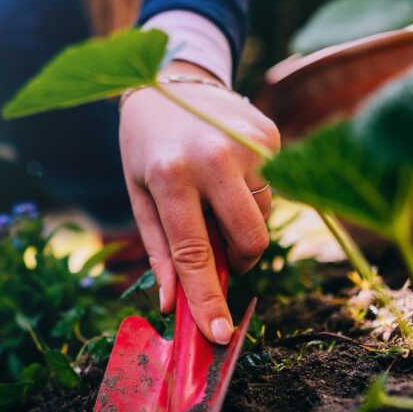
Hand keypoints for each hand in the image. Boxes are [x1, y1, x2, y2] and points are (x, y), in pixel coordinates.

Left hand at [120, 61, 279, 343]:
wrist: (168, 76)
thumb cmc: (146, 146)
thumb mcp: (138, 195)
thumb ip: (158, 251)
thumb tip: (174, 306)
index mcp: (172, 176)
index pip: (195, 253)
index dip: (208, 298)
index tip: (219, 335)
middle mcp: (215, 158)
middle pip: (249, 240)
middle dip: (239, 260)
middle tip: (219, 252)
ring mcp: (249, 144)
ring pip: (264, 216)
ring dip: (241, 222)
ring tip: (212, 192)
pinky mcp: (272, 135)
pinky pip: (273, 188)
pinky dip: (251, 193)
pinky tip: (227, 170)